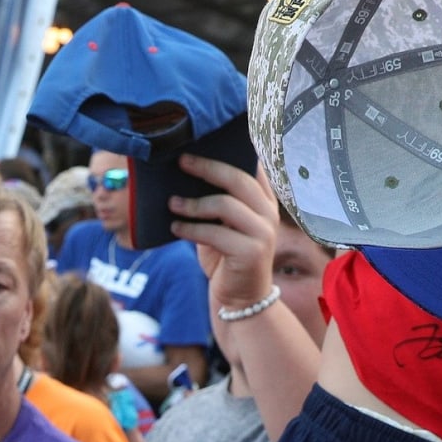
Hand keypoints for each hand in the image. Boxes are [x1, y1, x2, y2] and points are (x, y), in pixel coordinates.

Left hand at [169, 154, 280, 310]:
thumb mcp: (220, 227)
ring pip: (226, 205)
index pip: (252, 167)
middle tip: (181, 162)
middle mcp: (269, 214)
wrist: (240, 300)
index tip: (204, 140)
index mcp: (264, 202)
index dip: (232, 151)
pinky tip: (175, 229)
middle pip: (238, 179)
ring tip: (172, 203)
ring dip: (194, 203)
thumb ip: (214, 204)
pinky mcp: (251, 252)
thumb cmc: (226, 259)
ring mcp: (263, 233)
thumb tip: (183, 177)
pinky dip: (191, 229)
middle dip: (207, 168)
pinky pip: (215, 233)